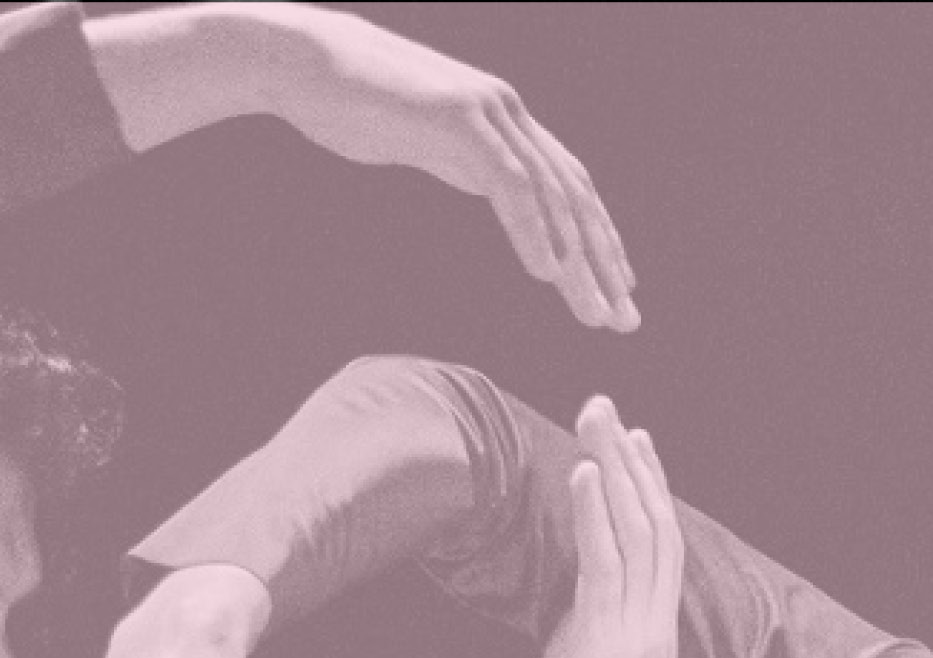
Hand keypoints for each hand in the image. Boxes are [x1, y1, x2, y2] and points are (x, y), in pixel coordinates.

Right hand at [256, 6, 638, 331]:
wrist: (307, 63)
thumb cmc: (355, 105)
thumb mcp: (426, 141)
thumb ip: (464, 159)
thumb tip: (488, 181)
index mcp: (505, 122)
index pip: (568, 187)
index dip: (597, 239)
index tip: (615, 288)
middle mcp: (509, 113)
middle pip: (575, 197)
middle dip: (604, 262)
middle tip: (625, 319)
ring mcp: (488, 112)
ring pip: (552, 195)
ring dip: (579, 261)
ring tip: (595, 312)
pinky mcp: (460, 119)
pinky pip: (509, 183)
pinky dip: (533, 229)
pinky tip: (549, 272)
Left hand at [480, 396, 684, 657]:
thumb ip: (585, 631)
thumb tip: (578, 595)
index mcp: (654, 641)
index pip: (662, 548)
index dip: (649, 489)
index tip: (633, 440)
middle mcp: (656, 636)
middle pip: (656, 527)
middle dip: (631, 462)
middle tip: (606, 408)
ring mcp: (636, 641)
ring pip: (638, 536)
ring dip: (613, 471)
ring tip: (595, 420)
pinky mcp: (604, 646)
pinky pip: (606, 565)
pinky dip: (595, 514)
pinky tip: (585, 472)